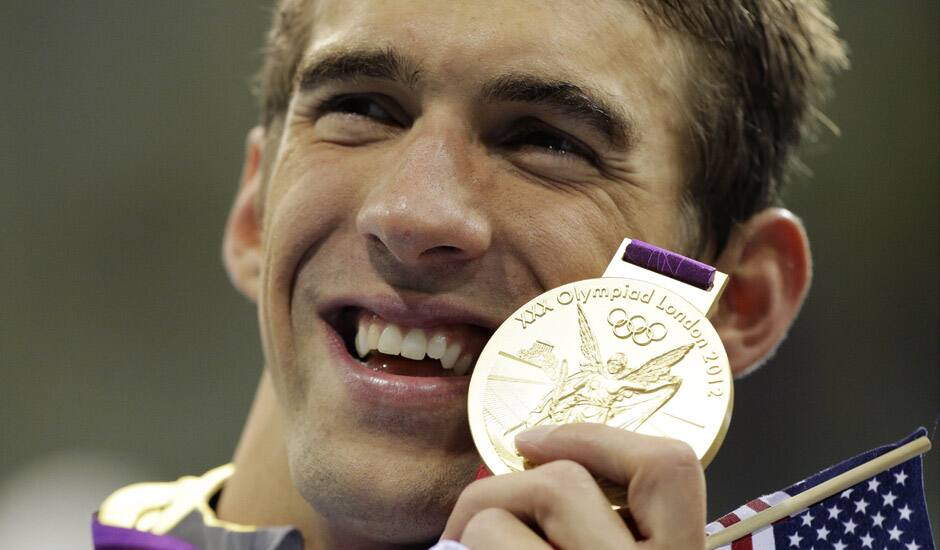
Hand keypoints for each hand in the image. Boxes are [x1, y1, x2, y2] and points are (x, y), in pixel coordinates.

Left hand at [440, 423, 705, 548]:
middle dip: (502, 489)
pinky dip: (457, 549)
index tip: (535, 438)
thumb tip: (542, 449)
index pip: (670, 466)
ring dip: (470, 530)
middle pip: (562, 483)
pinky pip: (477, 545)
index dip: (598, 437)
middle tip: (472, 519)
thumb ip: (610, 525)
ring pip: (496, 518)